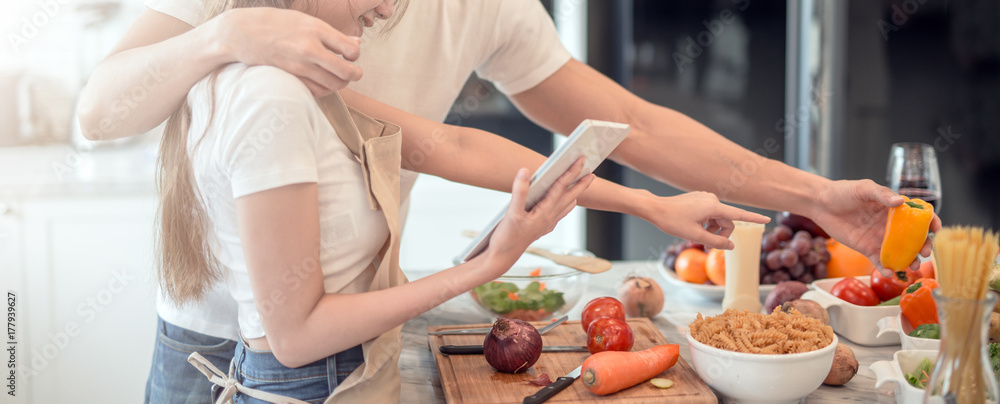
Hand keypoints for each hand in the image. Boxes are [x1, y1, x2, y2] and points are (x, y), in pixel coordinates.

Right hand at [212, 8, 362, 96]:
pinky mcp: (290, 76)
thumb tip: (356, 43)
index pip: (351, 49)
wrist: (242, 32)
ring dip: (340, 84)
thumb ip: (332, 34)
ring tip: (338, 78)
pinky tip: (323, 83)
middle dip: (355, 74)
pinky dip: (324, 90)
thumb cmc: (276, 23)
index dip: (355, 55)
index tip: (350, 55)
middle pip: (345, 71)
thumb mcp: (306, 21)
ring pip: (332, 84)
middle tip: (354, 73)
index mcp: (316, 29)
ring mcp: (299, 65)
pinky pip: (315, 91)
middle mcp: (309, 48)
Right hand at [486, 158, 594, 269]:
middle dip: (581, 183)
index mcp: (545, 211)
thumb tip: (525, 171)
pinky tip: (564, 204)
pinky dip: (565, 205)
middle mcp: (549, 218)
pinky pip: (559, 214)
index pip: (561, 187)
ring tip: (581, 185)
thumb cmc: (507, 238)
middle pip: (570, 196)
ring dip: (574, 194)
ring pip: (566, 206)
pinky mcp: (541, 228)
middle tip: (591, 171)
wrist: (502, 258)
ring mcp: (547, 224)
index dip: (572, 171)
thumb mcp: (511, 213)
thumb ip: (519, 191)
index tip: (581, 160)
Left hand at [641, 191, 770, 249]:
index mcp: (713, 206)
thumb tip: (731, 245)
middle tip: (708, 247)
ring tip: (700, 239)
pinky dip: (706, 223)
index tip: (768, 220)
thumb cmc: (673, 222)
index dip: (754, 219)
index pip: (739, 214)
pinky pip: (710, 213)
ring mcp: (705, 197)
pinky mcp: (699, 198)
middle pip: (727, 220)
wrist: (655, 209)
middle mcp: (712, 199)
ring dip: (713, 230)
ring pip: (718, 218)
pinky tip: (694, 226)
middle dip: (721, 234)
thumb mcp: (695, 236)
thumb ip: (716, 241)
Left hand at [808, 179, 941, 274]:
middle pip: (913, 238)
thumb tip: (900, 202)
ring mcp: (879, 238)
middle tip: (925, 252)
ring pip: (899, 252)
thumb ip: (882, 194)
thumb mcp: (864, 188)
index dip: (930, 222)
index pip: (918, 216)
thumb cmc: (843, 191)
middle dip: (922, 246)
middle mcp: (890, 225)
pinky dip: (885, 268)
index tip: (936, 229)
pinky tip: (889, 272)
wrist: (821, 203)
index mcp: (894, 208)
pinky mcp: (867, 248)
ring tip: (912, 266)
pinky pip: (879, 260)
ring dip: (908, 260)